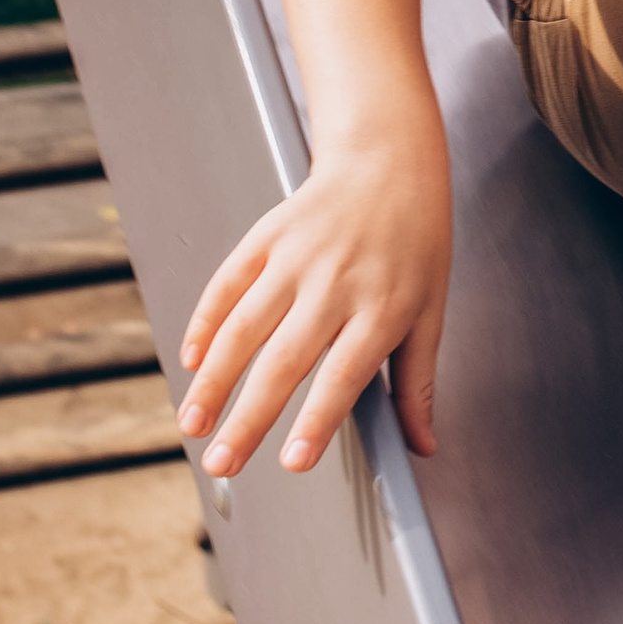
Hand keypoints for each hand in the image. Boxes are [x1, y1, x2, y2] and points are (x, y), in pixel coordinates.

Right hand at [176, 133, 451, 477]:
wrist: (389, 159)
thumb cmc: (416, 242)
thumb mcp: (431, 311)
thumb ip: (417, 383)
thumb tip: (424, 446)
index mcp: (382, 308)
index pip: (345, 376)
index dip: (317, 421)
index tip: (292, 461)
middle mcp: (335, 284)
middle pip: (284, 361)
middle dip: (248, 419)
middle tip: (221, 463)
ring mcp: (296, 258)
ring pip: (244, 327)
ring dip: (213, 381)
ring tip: (192, 425)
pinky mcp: (268, 236)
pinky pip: (228, 284)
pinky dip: (204, 324)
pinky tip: (191, 361)